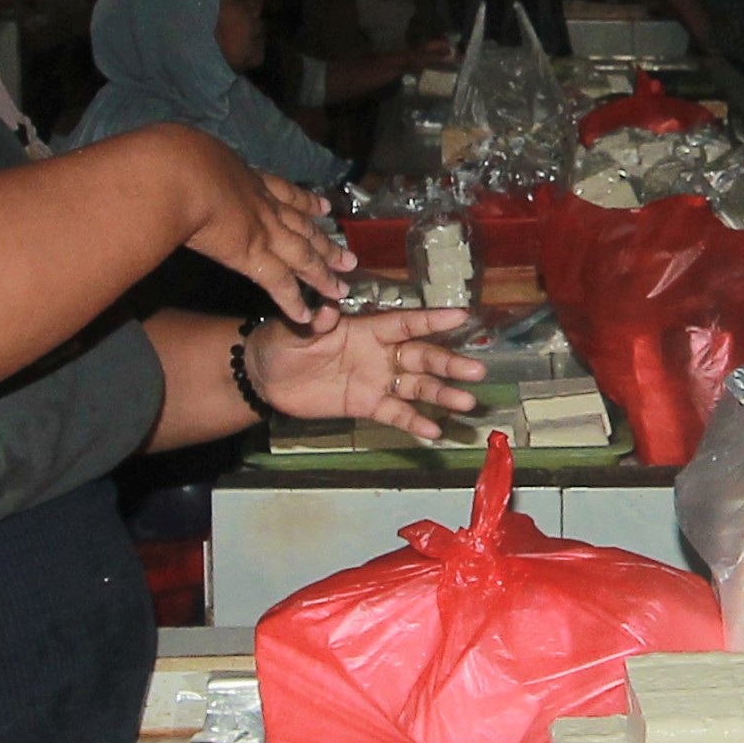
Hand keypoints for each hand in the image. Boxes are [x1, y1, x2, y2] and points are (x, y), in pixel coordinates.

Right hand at [163, 132, 353, 320]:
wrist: (179, 172)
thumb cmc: (176, 156)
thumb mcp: (193, 152)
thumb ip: (196, 161)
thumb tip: (184, 160)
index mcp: (246, 178)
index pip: (283, 192)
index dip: (305, 202)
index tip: (324, 208)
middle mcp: (262, 204)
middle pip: (302, 227)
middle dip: (325, 242)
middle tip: (349, 255)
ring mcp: (262, 230)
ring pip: (302, 255)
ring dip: (323, 272)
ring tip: (341, 288)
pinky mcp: (253, 256)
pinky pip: (279, 283)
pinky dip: (293, 301)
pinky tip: (305, 316)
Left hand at [248, 309, 488, 439]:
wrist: (266, 378)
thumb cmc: (282, 343)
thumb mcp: (296, 328)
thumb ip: (315, 322)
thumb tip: (326, 311)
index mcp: (367, 329)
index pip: (406, 323)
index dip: (432, 321)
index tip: (462, 317)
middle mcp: (380, 354)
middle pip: (422, 357)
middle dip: (449, 363)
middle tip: (477, 370)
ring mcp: (377, 381)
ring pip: (417, 387)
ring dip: (442, 394)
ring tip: (466, 402)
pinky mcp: (368, 406)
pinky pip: (396, 414)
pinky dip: (414, 422)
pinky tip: (434, 431)